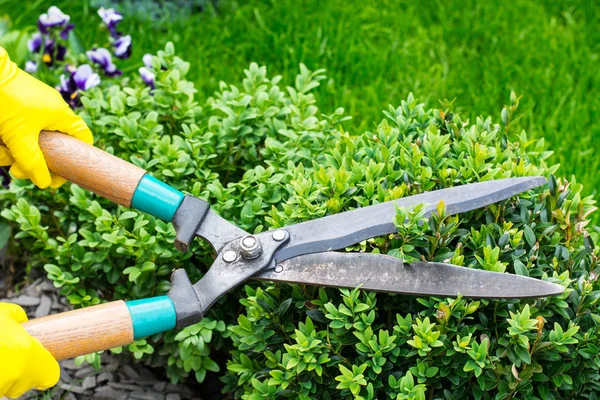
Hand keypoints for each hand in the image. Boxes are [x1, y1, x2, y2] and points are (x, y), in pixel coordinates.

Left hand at [0, 46, 92, 187]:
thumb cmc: (6, 102)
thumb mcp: (19, 139)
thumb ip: (33, 163)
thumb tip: (44, 183)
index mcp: (61, 115)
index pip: (83, 138)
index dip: (76, 158)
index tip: (58, 174)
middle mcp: (52, 109)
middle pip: (52, 144)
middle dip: (33, 160)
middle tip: (16, 170)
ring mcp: (35, 104)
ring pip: (31, 137)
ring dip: (15, 150)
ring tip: (1, 152)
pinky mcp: (19, 101)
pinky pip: (19, 127)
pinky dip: (9, 138)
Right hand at [0, 302, 59, 397]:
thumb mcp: (3, 313)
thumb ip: (18, 319)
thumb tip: (21, 323)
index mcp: (28, 353)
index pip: (49, 376)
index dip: (45, 370)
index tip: (40, 364)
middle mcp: (15, 373)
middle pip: (24, 384)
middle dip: (19, 372)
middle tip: (7, 355)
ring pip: (5, 388)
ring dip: (2, 377)